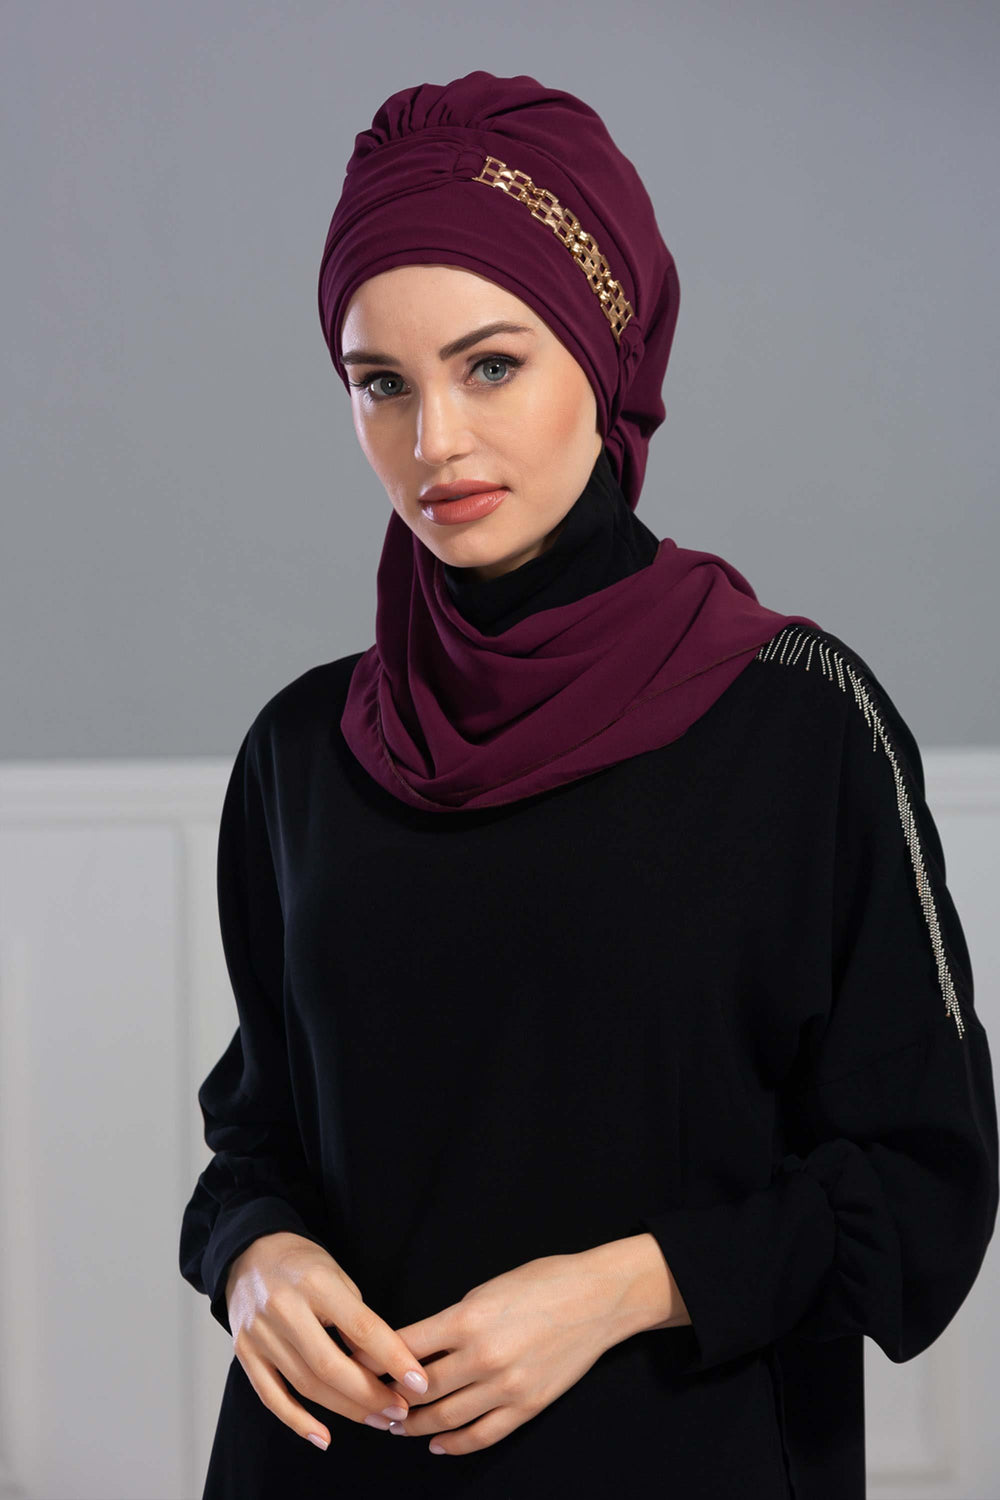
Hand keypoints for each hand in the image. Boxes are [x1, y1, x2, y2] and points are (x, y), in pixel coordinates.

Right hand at [225, 1232, 428, 1449]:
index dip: (393, 1358)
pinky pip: (271, 1397)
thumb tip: (383, 1365)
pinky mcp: (244, 1352)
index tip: (418, 1382)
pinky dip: (298, 1421)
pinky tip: (323, 1437)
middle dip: (371, 1394)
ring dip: (346, 1410)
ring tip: (378, 1420)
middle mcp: (284, 1309)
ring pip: (306, 1385)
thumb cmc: (303, 1263)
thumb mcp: (337, 1275)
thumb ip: (356, 1317)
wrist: (250, 1253)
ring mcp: (260, 1333)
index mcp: (315, 1283)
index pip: (361, 1328)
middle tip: (401, 1410)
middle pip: (331, 1366)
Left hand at [342, 1251, 619, 1455]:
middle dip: (388, 1400)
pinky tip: (438, 1444)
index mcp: (467, 1320)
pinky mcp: (527, 1406)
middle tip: (366, 1405)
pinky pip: (483, 1435)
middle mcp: (482, 1357)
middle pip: (419, 1390)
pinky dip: (455, 1444)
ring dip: (414, 1425)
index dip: (372, 1362)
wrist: (599, 1298)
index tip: (352, 1368)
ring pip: (445, 1418)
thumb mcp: (487, 1289)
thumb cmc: (543, 1281)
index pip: (404, 1348)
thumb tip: (417, 1345)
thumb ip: (451, 1320)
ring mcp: (506, 1387)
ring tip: (395, 1425)